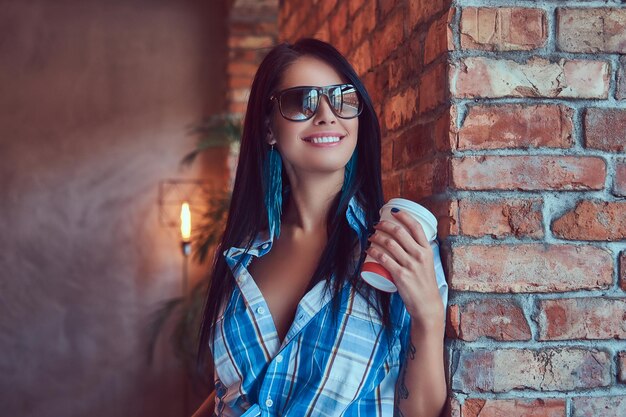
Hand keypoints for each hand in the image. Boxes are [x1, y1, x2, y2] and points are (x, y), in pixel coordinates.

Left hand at [365, 209, 443, 328]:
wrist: (427, 304)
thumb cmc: (425, 284)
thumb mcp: (427, 264)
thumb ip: (418, 252)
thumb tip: (405, 241)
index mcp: (427, 250)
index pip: (416, 227)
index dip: (404, 216)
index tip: (393, 211)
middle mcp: (420, 255)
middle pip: (399, 232)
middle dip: (384, 224)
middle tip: (376, 224)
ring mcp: (410, 265)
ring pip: (389, 243)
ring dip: (376, 237)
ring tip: (371, 236)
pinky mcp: (400, 275)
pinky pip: (383, 258)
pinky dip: (373, 251)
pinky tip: (368, 249)